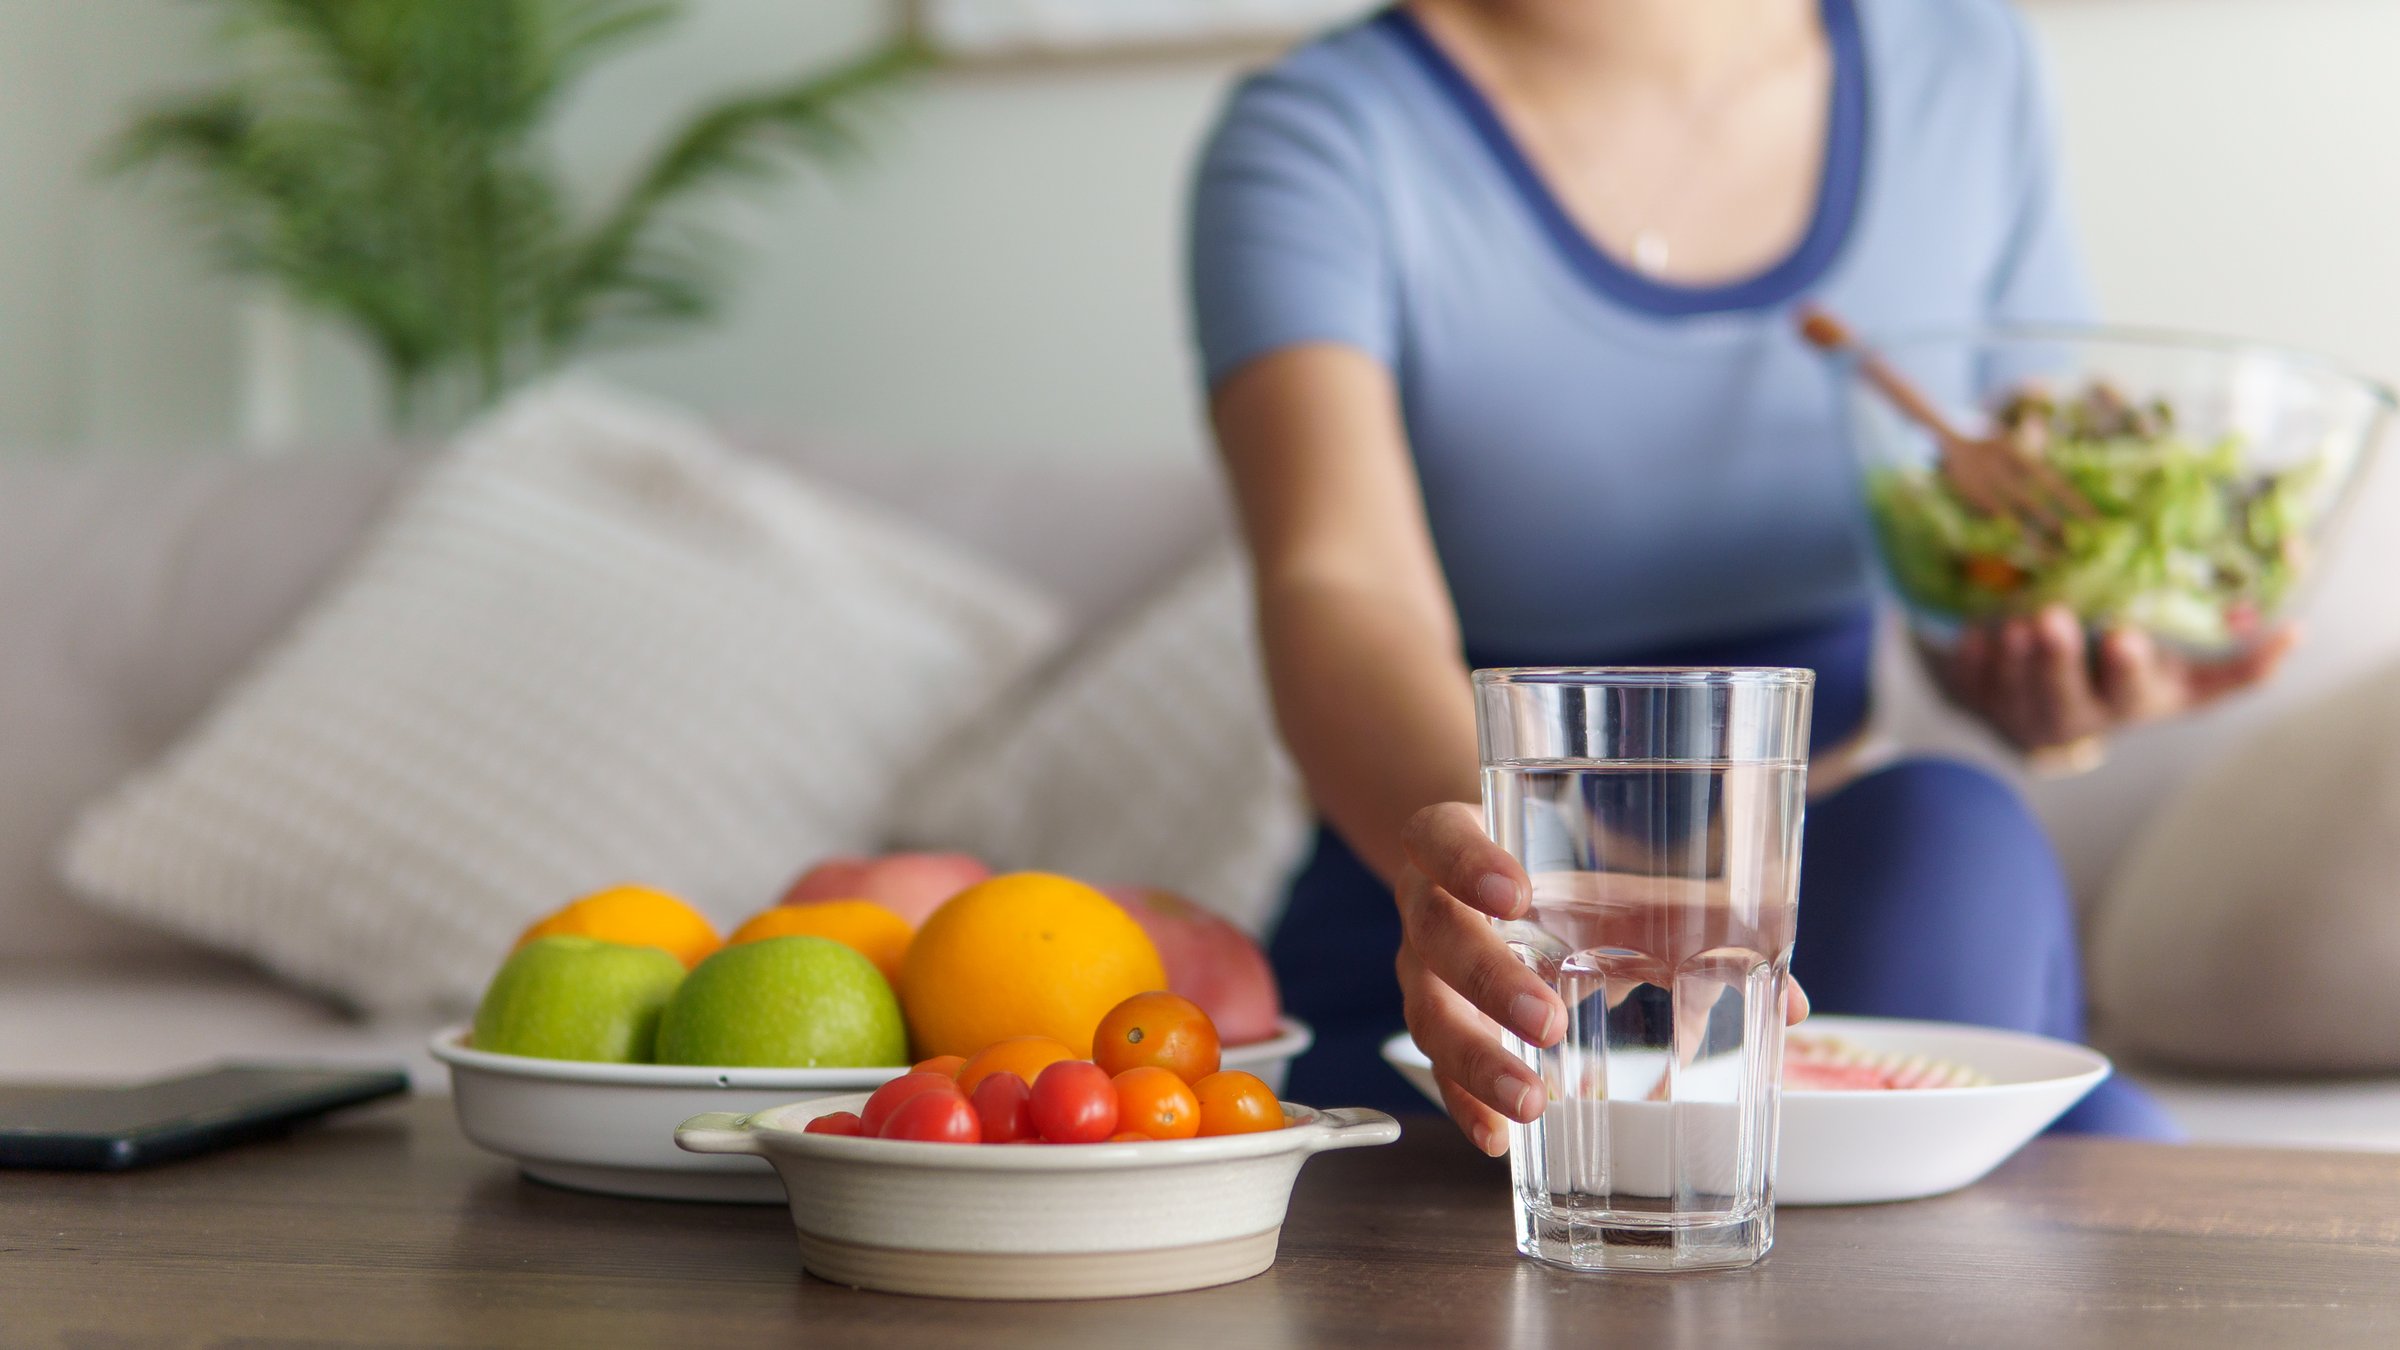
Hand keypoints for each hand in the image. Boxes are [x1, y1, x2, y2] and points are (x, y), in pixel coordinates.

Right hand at [1394, 803, 1809, 1157]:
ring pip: (1426, 1010)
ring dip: (1476, 1059)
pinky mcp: (1434, 1023)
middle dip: (1489, 979)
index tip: (1517, 894)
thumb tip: (1794, 1003)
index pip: (1438, 839)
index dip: (1466, 863)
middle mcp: (1426, 906)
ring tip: (1532, 1102)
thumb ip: (1693, 922)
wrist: (1482, 881)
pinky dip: (1465, 1102)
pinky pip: (1434, 1068)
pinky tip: (1499, 1138)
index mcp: (1456, 844)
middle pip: (1434, 934)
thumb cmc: (1557, 877)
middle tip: (1550, 1020)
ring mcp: (1420, 968)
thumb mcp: (1610, 880)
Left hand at [1931, 605, 2297, 754]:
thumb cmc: (2125, 679)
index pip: (2134, 694)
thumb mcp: (2183, 678)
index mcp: (2129, 704)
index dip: (2131, 670)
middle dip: (2056, 660)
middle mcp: (2075, 717)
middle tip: (2050, 619)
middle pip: (2063, 699)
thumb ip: (2239, 663)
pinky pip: (1967, 687)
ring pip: (2010, 694)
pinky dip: (1968, 662)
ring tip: (2009, 625)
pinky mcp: (1977, 701)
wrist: (2052, 710)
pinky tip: (1970, 635)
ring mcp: (2020, 713)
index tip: (2127, 638)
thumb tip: (2293, 633)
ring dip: (2008, 662)